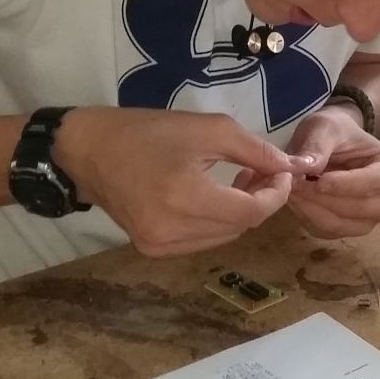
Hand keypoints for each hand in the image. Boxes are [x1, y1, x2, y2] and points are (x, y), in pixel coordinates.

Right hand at [50, 107, 298, 257]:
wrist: (89, 150)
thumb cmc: (149, 132)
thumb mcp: (208, 129)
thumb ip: (255, 150)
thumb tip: (290, 168)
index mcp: (184, 198)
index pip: (251, 212)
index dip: (275, 194)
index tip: (282, 172)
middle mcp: (171, 231)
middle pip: (240, 226)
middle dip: (259, 200)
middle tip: (260, 170)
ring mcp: (158, 246)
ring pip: (224, 236)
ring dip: (239, 212)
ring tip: (238, 181)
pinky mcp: (151, 250)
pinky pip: (201, 241)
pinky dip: (216, 222)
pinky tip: (212, 198)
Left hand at [256, 103, 379, 239]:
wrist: (332, 144)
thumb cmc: (337, 132)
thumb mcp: (326, 127)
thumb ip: (317, 145)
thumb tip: (304, 167)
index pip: (375, 183)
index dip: (346, 185)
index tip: (318, 180)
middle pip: (360, 209)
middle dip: (324, 198)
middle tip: (295, 182)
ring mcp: (370, 219)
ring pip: (341, 225)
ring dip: (312, 209)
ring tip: (293, 188)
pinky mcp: (347, 230)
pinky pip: (325, 232)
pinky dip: (306, 217)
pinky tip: (297, 198)